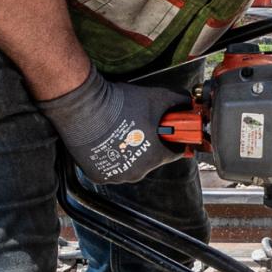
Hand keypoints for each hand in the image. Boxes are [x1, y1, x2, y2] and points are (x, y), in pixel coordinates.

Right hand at [38, 70, 187, 184]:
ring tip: (120, 133)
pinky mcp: (99, 175)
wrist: (84, 107)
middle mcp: (139, 171)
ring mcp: (118, 175)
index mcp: (157, 156)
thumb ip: (178, 101)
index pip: (174, 152)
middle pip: (151, 160)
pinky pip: (111, 169)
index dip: (171, 139)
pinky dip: (110, 158)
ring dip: (129, 153)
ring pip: (130, 166)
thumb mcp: (157, 96)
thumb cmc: (119, 103)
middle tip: (139, 128)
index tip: (166, 132)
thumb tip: (187, 102)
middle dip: (148, 145)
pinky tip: (106, 142)